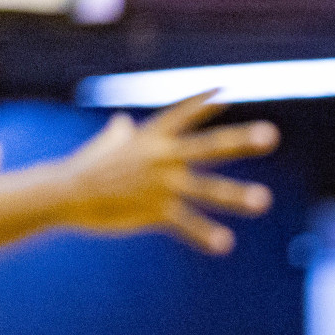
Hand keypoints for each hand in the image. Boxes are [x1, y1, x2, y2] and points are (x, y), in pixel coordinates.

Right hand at [59, 91, 279, 253]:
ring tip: (263, 201)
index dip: (203, 102)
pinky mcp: (153, 211)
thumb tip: (121, 123)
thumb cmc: (87, 168)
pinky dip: (205, 235)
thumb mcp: (107, 146)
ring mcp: (160, 184)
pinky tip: (225, 244)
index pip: (183, 113)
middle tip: (271, 135)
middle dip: (241, 141)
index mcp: (152, 138)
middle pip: (209, 146)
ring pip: (205, 188)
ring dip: (236, 195)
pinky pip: (186, 223)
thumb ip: (122, 134)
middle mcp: (162, 157)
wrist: (63, 193)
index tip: (225, 91)